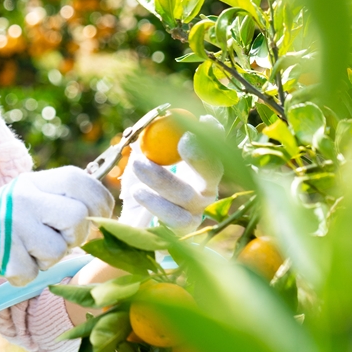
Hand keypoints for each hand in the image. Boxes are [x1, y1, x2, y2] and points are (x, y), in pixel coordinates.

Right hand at [0, 167, 113, 299]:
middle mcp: (24, 197)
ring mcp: (10, 224)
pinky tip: (10, 263)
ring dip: (46, 260)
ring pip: (57, 251)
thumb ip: (64, 199)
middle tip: (58, 241)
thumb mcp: (32, 197)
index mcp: (36, 181)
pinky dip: (24, 275)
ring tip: (27, 251)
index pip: (82, 183)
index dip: (99, 203)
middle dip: (74, 238)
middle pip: (77, 219)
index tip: (96, 219)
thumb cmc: (7, 220)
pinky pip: (32, 273)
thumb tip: (108, 213)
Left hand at [118, 115, 223, 233]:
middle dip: (201, 154)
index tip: (203, 121)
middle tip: (184, 139)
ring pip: (186, 195)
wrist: (134, 221)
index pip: (216, 147)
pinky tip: (137, 191)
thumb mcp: (147, 156)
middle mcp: (206, 188)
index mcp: (202, 167)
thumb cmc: (144, 182)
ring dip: (162, 178)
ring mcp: (197, 211)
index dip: (214, 134)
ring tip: (137, 164)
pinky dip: (155, 204)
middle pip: (213, 171)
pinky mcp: (183, 231)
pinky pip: (174, 219)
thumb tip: (152, 121)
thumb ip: (153, 140)